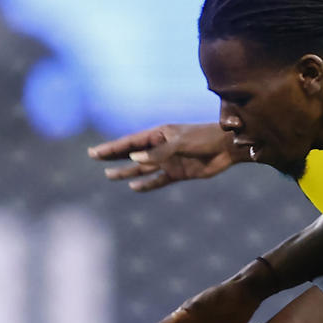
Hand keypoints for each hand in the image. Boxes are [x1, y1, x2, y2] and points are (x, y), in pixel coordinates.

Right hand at [88, 123, 242, 190]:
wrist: (228, 147)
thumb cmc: (204, 139)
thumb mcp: (180, 143)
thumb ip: (158, 152)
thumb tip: (134, 158)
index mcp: (159, 134)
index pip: (130, 142)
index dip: (112, 147)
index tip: (94, 152)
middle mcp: (160, 147)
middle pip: (132, 152)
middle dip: (113, 155)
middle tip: (94, 157)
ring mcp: (169, 160)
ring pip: (142, 167)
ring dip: (126, 171)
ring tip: (109, 176)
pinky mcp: (179, 172)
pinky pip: (158, 180)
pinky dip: (147, 184)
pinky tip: (134, 187)